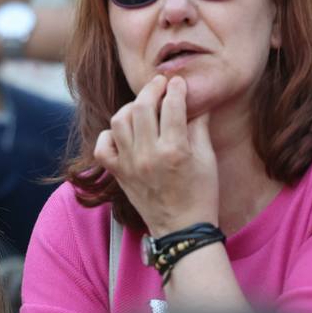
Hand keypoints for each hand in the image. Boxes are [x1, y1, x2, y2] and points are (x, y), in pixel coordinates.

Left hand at [93, 75, 217, 236]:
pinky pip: (103, 147)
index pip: (173, 106)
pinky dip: (110, 134)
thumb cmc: (201, 195)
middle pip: (142, 106)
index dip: (176, 88)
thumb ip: (200, 128)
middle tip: (160, 84)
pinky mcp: (118, 174)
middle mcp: (148, 155)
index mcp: (175, 150)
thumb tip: (198, 102)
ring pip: (120, 121)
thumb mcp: (208, 160)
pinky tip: (123, 132)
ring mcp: (129, 164)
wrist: (181, 230)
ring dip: (132, 107)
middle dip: (152, 89)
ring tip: (143, 105)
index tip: (178, 82)